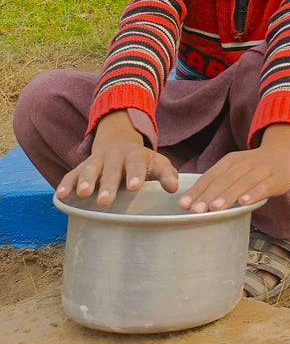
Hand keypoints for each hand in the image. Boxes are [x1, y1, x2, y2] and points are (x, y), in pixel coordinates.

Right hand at [56, 110, 177, 205]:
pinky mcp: (80, 168)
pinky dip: (65, 185)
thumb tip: (175, 188)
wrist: (118, 143)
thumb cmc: (141, 161)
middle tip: (106, 200)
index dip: (135, 174)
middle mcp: (114, 156)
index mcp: (135, 155)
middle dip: (108, 184)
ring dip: (85, 181)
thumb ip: (166, 173)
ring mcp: (96, 162)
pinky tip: (61, 196)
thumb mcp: (156, 162)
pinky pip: (70, 176)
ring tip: (82, 194)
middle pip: (111, 169)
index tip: (135, 186)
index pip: (136, 163)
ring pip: (89, 170)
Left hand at [177, 123, 289, 212]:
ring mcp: (262, 170)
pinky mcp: (278, 177)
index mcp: (231, 161)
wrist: (287, 149)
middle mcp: (245, 163)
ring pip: (242, 183)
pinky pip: (264, 186)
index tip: (183, 205)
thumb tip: (193, 203)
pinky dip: (254, 194)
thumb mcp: (236, 168)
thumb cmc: (256, 165)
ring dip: (228, 196)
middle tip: (195, 210)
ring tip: (214, 209)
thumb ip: (219, 182)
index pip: (211, 176)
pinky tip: (244, 202)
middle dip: (209, 195)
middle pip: (224, 180)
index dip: (197, 190)